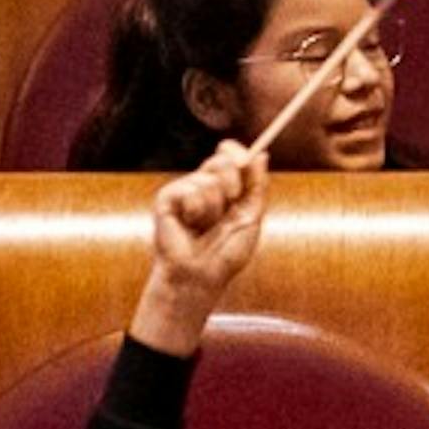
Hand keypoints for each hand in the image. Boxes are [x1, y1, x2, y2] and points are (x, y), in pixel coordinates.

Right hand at [130, 141, 270, 354]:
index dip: (238, 153)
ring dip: (214, 209)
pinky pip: (188, 189)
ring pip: (207, 180)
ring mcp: (184, 191)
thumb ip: (257, 186)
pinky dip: (196, 210)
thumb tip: (262, 155)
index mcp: (224, 187)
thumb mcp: (251, 217)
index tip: (247, 161)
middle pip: (221, 160)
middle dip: (232, 182)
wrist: (202, 275)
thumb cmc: (226, 253)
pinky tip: (190, 225)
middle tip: (232, 201)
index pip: (230, 155)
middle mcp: (202, 185)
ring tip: (206, 227)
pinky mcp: (166, 198)